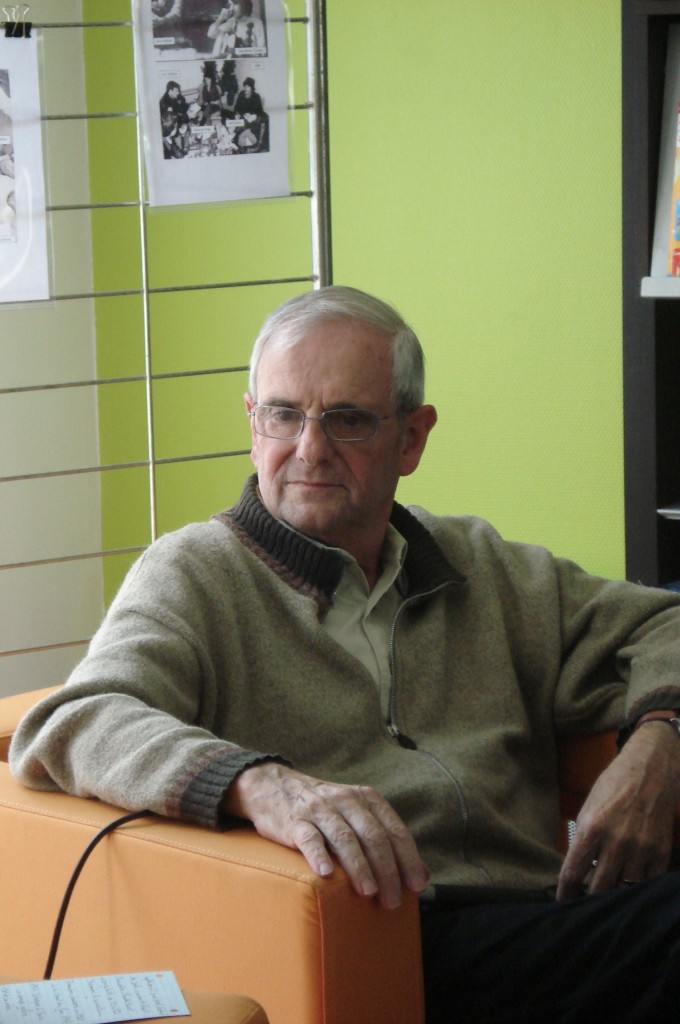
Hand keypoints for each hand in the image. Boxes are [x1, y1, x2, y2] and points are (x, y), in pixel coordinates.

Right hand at [223, 762, 429, 909]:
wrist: (274, 786)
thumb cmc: (324, 809)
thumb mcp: (357, 813)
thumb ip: (386, 837)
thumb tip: (421, 873)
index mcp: (366, 798)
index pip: (394, 829)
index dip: (408, 858)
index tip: (416, 885)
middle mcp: (346, 801)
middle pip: (373, 836)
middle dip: (387, 870)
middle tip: (392, 900)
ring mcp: (319, 810)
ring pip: (345, 838)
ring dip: (359, 866)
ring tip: (369, 892)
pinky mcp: (294, 821)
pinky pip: (309, 838)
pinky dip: (319, 856)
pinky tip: (327, 874)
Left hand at [557, 723, 679, 899]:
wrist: (652, 768)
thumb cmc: (614, 784)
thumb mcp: (589, 806)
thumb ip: (583, 837)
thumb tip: (576, 869)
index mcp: (592, 827)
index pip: (573, 872)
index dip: (566, 894)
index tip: (562, 904)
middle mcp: (617, 841)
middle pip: (599, 888)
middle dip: (589, 902)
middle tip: (582, 910)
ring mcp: (642, 848)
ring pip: (625, 890)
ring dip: (614, 898)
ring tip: (605, 904)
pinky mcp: (661, 851)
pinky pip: (648, 883)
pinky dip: (638, 890)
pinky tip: (630, 891)